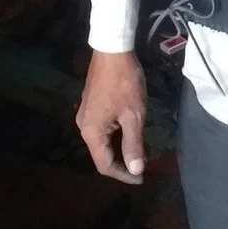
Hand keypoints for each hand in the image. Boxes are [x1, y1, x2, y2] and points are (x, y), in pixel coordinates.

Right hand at [76, 50, 147, 183]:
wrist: (112, 50)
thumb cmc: (125, 83)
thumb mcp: (134, 115)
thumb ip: (133, 144)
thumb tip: (136, 170)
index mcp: (91, 132)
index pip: (105, 164)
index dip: (124, 174)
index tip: (142, 178)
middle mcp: (83, 127)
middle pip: (102, 154)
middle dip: (123, 163)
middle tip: (143, 166)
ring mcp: (86, 115)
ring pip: (103, 141)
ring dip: (120, 149)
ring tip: (140, 152)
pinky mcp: (91, 105)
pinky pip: (103, 129)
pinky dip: (117, 136)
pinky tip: (131, 134)